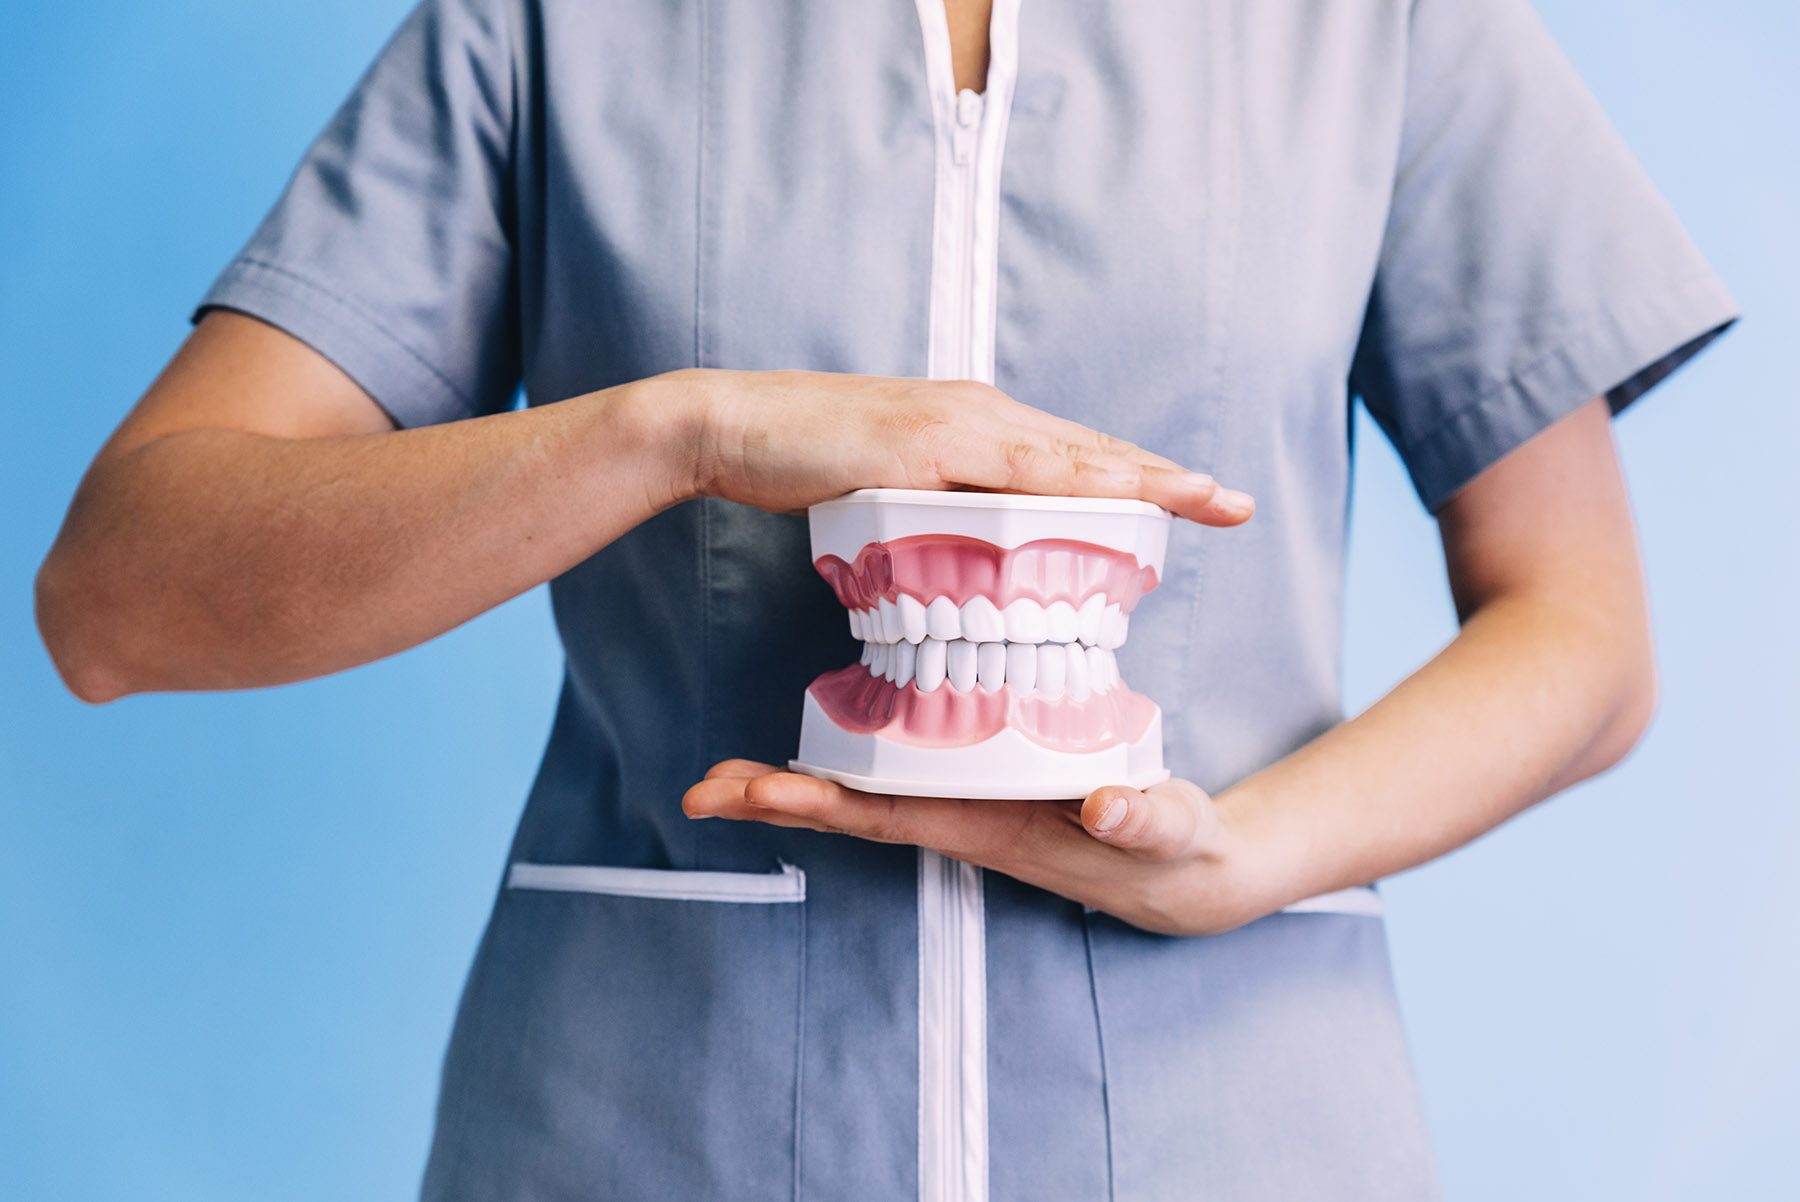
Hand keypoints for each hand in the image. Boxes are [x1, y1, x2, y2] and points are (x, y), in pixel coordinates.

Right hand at [647, 368, 1255, 524]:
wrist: (728, 422)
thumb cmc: (801, 457)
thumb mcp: (883, 484)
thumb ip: (931, 508)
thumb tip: (966, 550)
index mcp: (973, 424)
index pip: (1071, 455)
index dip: (1138, 476)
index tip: (1199, 499)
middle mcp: (977, 415)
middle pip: (1089, 451)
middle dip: (1164, 478)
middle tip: (1234, 503)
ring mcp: (952, 428)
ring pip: (1065, 458)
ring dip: (1138, 480)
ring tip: (1201, 501)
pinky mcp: (920, 447)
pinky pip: (1009, 474)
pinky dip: (1066, 490)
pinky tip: (1107, 506)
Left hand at [682, 760, 1277, 935]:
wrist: (1186, 873)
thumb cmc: (1176, 851)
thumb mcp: (1171, 833)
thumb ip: (1144, 819)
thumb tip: (1106, 806)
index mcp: (992, 826)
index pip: (889, 816)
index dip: (821, 804)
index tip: (756, 792)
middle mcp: (964, 819)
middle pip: (852, 812)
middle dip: (775, 801)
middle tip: (699, 789)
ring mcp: (968, 805)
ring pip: (864, 797)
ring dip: (795, 786)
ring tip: (725, 775)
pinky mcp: (981, 787)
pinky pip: (897, 776)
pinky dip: (846, 763)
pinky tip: (818, 742)